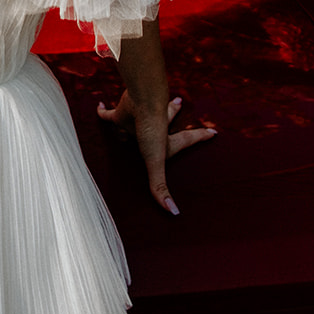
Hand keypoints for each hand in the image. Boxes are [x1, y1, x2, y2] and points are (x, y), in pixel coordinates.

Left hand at [96, 92, 215, 215]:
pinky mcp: (120, 112)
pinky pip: (109, 113)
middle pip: (168, 117)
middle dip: (174, 111)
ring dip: (142, 110)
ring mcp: (137, 118)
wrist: (140, 101)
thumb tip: (174, 212)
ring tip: (140, 107)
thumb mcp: (157, 162)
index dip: (200, 137)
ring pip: (141, 114)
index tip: (214, 133)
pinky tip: (98, 106)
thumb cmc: (151, 129)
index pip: (186, 140)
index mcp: (165, 140)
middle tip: (180, 103)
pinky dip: (103, 110)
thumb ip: (160, 186)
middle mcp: (154, 127)